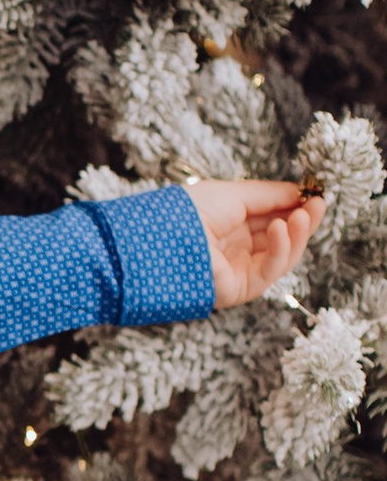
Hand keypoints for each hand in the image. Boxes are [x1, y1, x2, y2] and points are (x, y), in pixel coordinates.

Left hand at [188, 176, 323, 307]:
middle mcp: (237, 246)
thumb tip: (300, 193)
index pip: (272, 216)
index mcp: (231, 223)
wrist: (161, 240)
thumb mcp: (234, 194)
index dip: (294, 206)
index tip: (315, 194)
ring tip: (304, 215)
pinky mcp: (241, 288)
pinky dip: (281, 249)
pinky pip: (270, 270)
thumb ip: (270, 195)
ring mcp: (240, 268)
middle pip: (282, 236)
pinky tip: (281, 228)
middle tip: (319, 204)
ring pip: (282, 254)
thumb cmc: (190, 212)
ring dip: (297, 234)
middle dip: (303, 220)